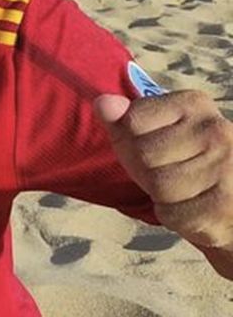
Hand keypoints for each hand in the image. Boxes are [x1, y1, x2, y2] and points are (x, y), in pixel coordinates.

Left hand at [96, 92, 232, 251]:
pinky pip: (173, 214)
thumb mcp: (151, 135)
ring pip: (158, 185)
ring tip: (184, 191)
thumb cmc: (183, 164)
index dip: (132, 141)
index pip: (133, 120)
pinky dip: (175, 217)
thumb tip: (102, 103)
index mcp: (194, 104)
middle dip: (146, 171)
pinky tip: (193, 209)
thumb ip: (124, 119)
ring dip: (162, 196)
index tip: (155, 147)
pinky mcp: (225, 204)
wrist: (230, 203)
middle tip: (171, 174)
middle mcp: (217, 130)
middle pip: (143, 154)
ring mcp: (226, 167)